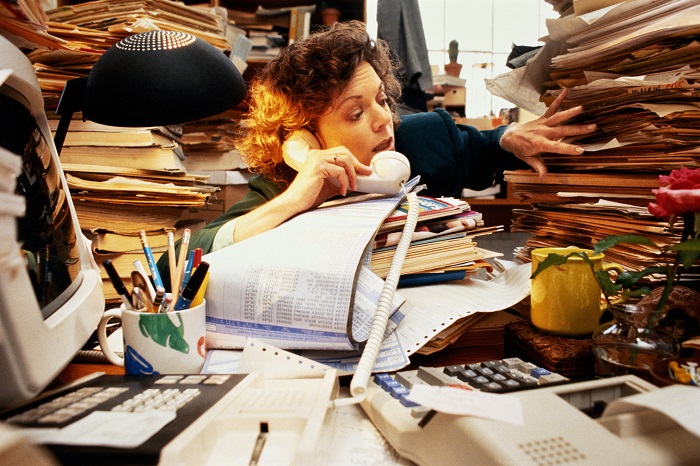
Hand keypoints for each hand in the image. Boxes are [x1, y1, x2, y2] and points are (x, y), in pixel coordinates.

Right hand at [231, 147, 370, 242]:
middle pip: (345, 152)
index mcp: (317, 155)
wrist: (294, 204)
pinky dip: (344, 182)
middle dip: (357, 165)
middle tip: (364, 176)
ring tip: (352, 187)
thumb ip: (341, 178)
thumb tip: (357, 178)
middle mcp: (316, 153)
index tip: (364, 171)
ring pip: (344, 160)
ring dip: (352, 175)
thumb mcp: (329, 185)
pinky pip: (339, 171)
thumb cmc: (309, 196)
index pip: (341, 152)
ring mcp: (317, 159)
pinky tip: (342, 191)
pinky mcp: (318, 166)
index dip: (355, 160)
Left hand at [499, 89, 596, 176]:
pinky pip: (551, 108)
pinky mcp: (542, 118)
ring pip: (558, 118)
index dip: (568, 149)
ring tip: (582, 108)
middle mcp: (542, 132)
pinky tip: (566, 91)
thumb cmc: (519, 149)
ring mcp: (543, 124)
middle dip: (578, 129)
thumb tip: (543, 176)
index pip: (556, 147)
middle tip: (593, 127)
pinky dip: (558, 99)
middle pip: (562, 131)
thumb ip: (537, 166)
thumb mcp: (527, 159)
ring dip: (570, 113)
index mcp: (539, 144)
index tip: (581, 150)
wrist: (509, 136)